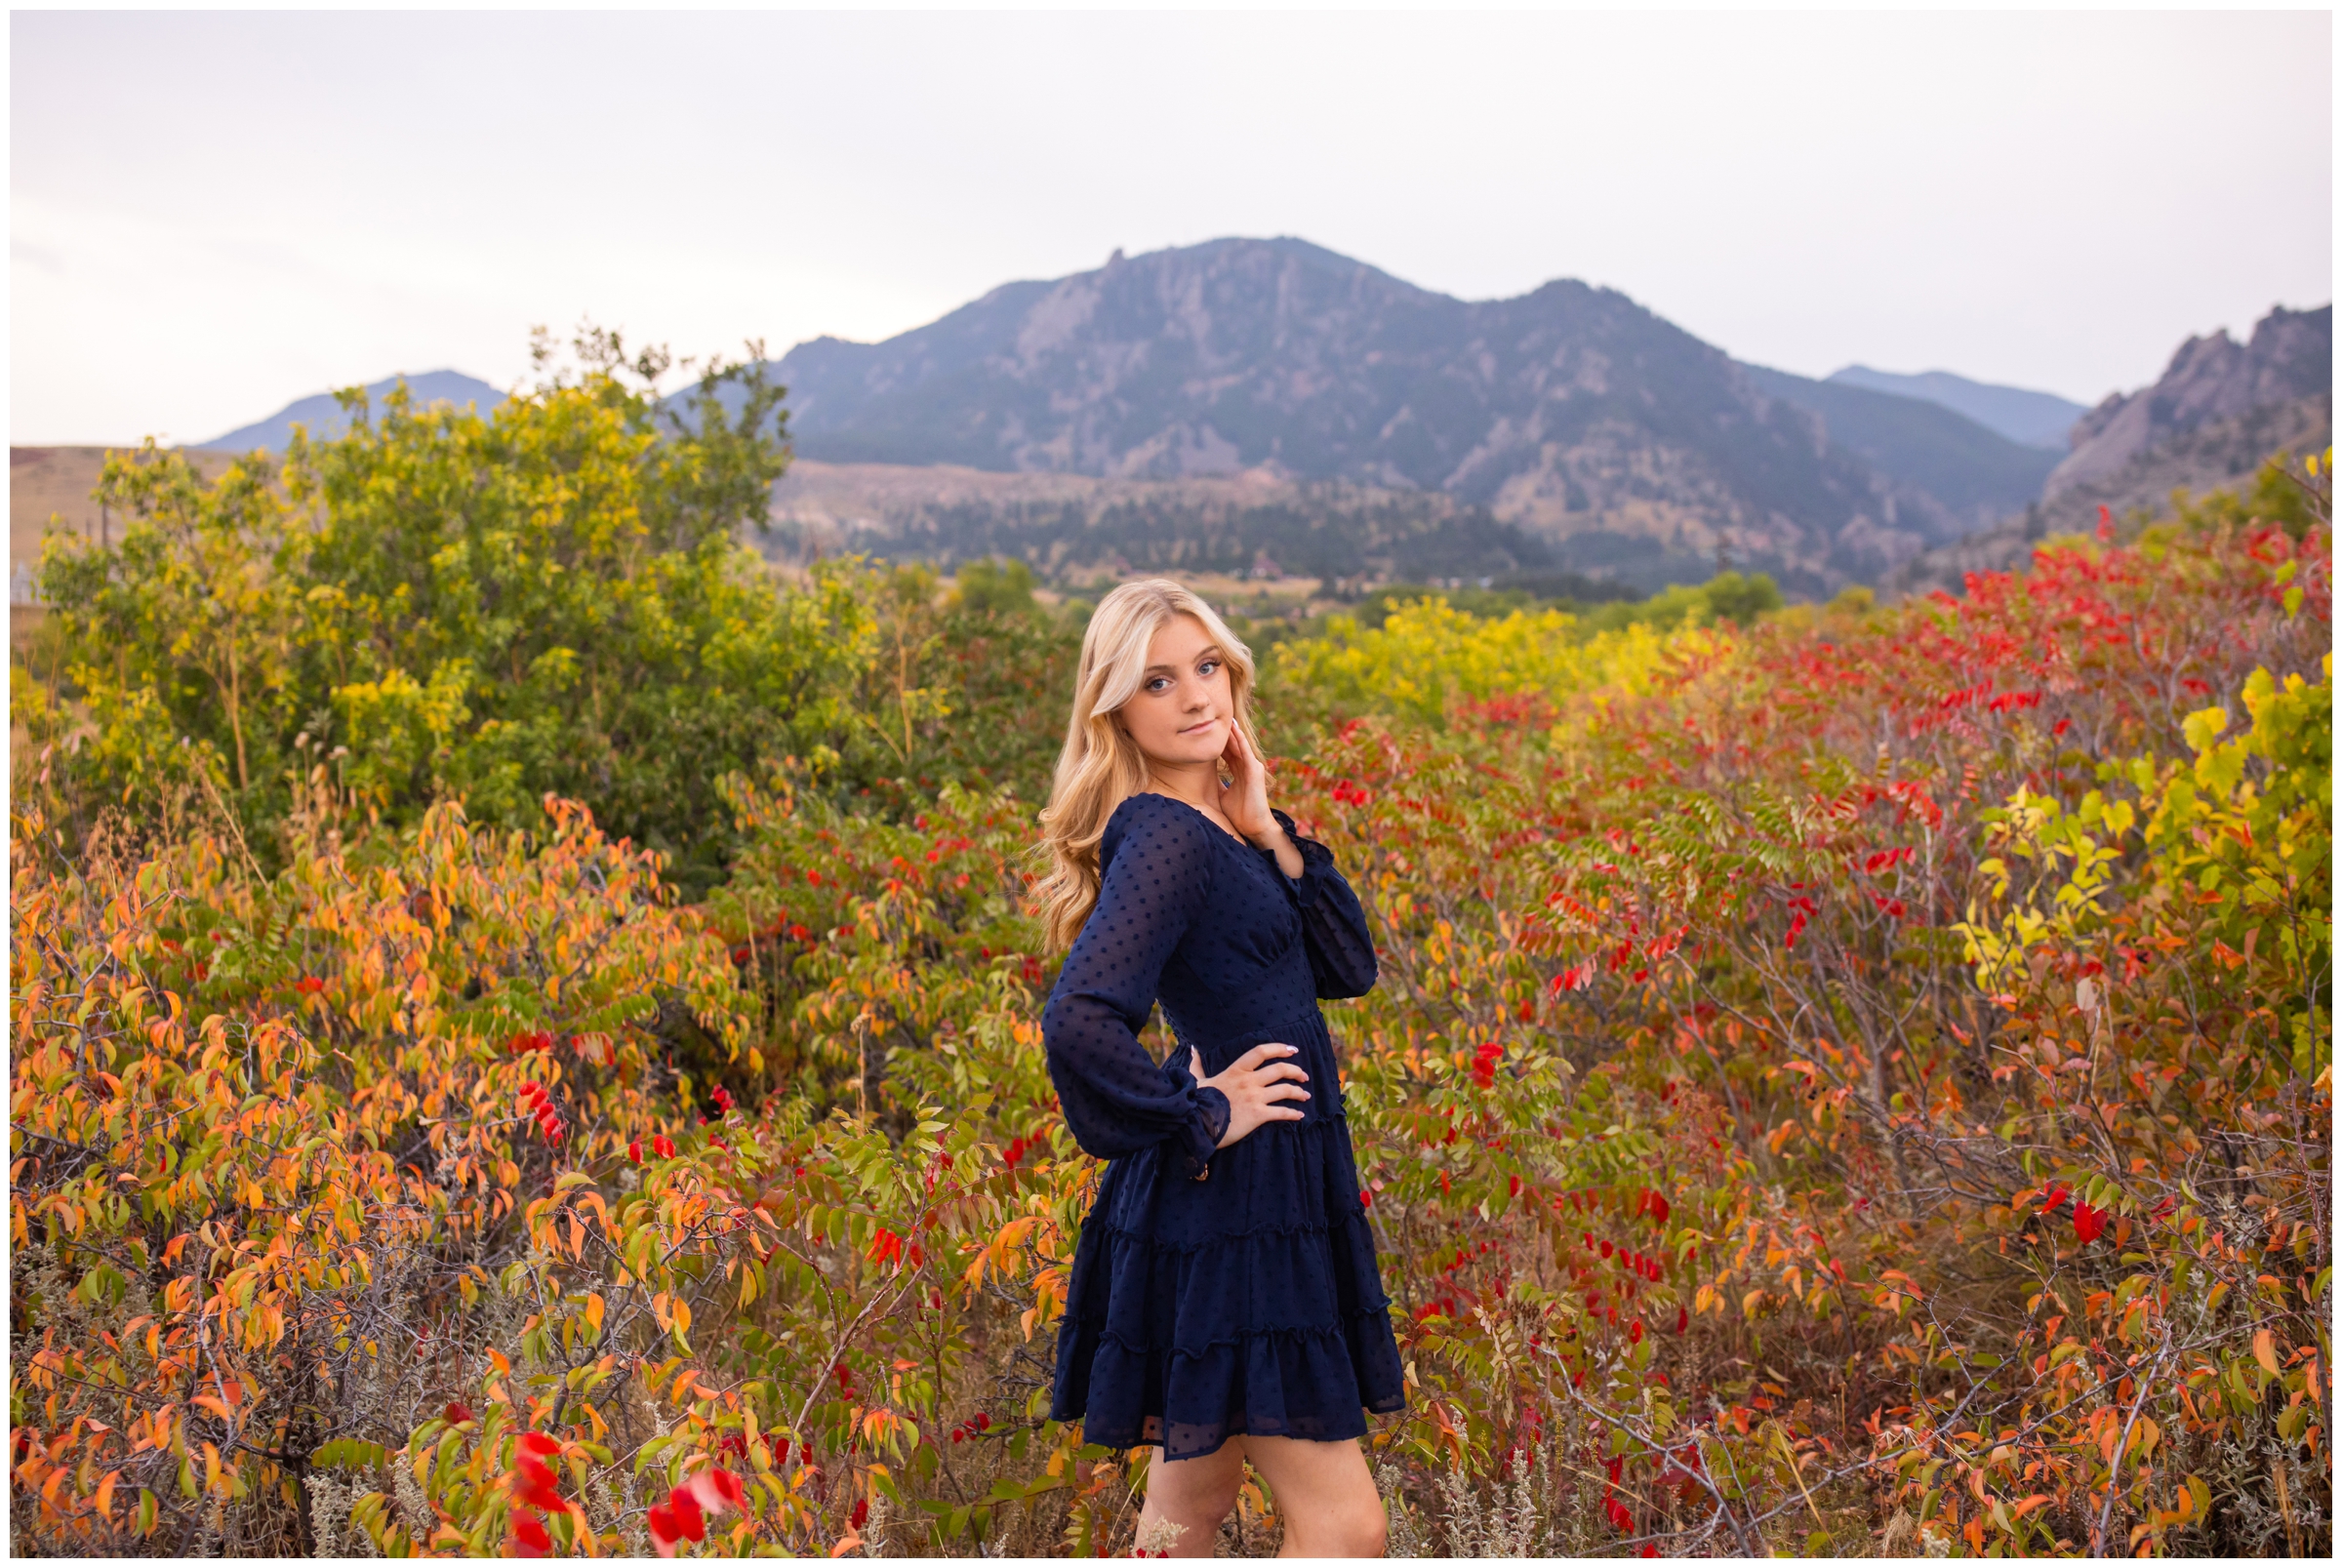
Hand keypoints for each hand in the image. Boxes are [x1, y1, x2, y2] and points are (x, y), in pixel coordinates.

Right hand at [1193, 1044, 1308, 1148]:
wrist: (1196, 1123)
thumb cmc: (1197, 1101)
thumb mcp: (1197, 1079)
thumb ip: (1197, 1064)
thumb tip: (1193, 1048)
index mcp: (1236, 1070)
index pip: (1261, 1052)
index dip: (1279, 1048)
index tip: (1292, 1050)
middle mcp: (1248, 1081)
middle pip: (1280, 1070)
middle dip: (1296, 1071)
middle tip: (1303, 1076)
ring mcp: (1254, 1098)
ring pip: (1285, 1090)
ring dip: (1299, 1092)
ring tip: (1305, 1096)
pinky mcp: (1258, 1116)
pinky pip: (1282, 1113)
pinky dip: (1293, 1113)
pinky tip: (1300, 1115)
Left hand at [1219, 726, 1299, 876]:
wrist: (1254, 826)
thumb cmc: (1240, 814)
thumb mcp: (1222, 795)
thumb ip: (1215, 785)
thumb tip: (1198, 782)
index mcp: (1239, 772)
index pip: (1227, 753)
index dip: (1218, 742)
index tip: (1207, 731)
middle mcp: (1246, 767)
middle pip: (1233, 746)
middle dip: (1225, 733)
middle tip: (1214, 717)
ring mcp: (1251, 767)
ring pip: (1239, 745)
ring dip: (1233, 732)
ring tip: (1225, 718)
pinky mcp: (1254, 770)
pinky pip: (1245, 752)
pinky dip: (1240, 740)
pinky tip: (1234, 730)